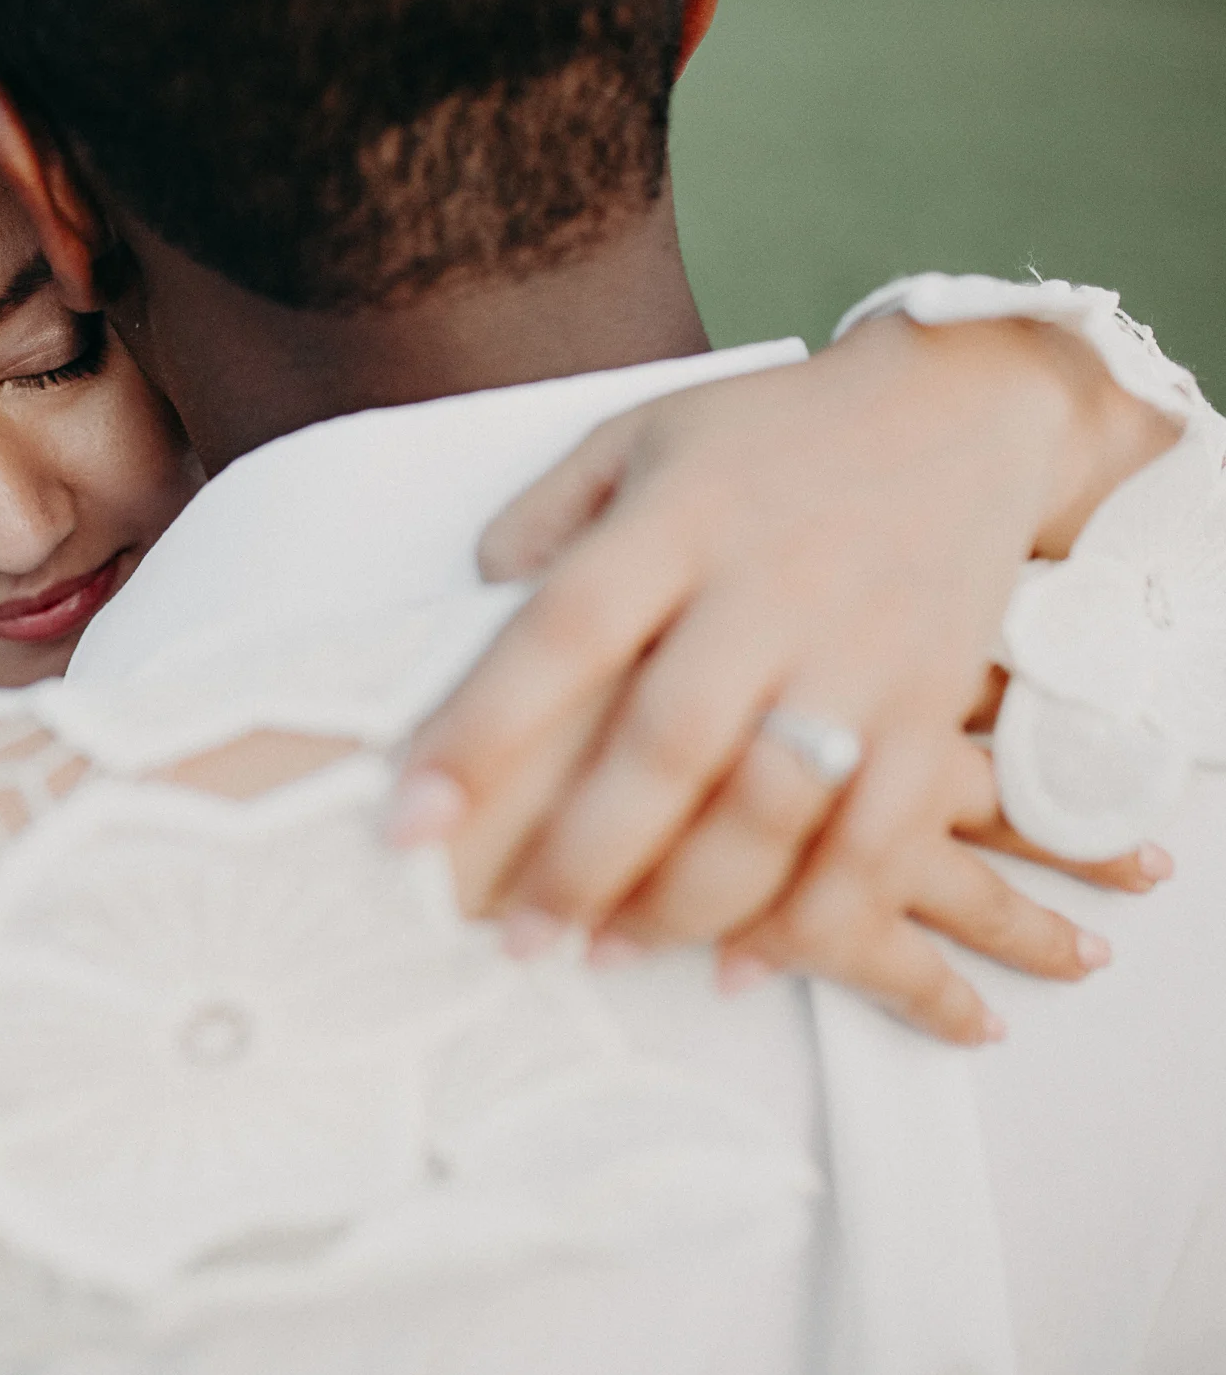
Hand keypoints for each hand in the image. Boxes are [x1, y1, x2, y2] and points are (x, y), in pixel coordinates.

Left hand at [395, 313, 1179, 1040]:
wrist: (964, 410)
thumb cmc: (770, 438)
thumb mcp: (641, 436)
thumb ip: (549, 518)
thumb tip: (474, 600)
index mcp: (680, 520)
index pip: (564, 630)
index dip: (483, 730)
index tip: (410, 821)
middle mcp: (771, 591)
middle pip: (668, 745)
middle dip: (581, 859)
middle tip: (511, 938)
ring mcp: (860, 655)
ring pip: (773, 808)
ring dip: (683, 903)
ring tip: (604, 955)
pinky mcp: (932, 709)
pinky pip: (881, 837)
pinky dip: (812, 916)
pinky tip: (742, 965)